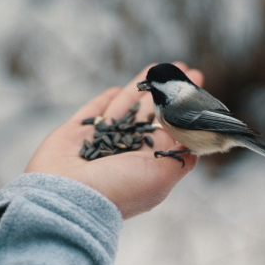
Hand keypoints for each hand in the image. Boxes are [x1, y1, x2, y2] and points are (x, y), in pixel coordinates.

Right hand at [25, 62, 204, 218]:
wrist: (67, 198)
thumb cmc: (117, 188)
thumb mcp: (160, 177)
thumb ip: (179, 159)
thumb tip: (195, 149)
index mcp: (146, 161)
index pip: (169, 127)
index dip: (182, 107)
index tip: (197, 86)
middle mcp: (124, 151)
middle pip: (149, 113)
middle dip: (165, 91)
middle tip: (181, 69)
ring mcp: (98, 141)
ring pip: (122, 107)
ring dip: (139, 87)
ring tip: (155, 66)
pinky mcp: (73, 134)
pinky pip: (91, 112)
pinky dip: (102, 101)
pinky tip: (115, 89)